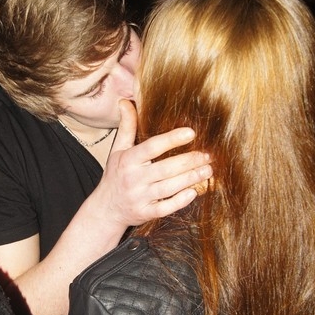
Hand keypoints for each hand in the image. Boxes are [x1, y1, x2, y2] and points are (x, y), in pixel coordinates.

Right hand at [98, 99, 212, 227]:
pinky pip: (166, 208)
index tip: (192, 132)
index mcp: (128, 160)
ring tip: (208, 170)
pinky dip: (181, 200)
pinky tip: (194, 192)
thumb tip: (125, 102)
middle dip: (190, 161)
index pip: (152, 147)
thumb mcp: (118, 150)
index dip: (172, 139)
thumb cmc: (116, 175)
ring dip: (191, 178)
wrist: (106, 209)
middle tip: (208, 154)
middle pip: (166, 168)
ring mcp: (140, 197)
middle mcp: (134, 179)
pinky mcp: (146, 213)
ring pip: (170, 187)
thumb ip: (127, 127)